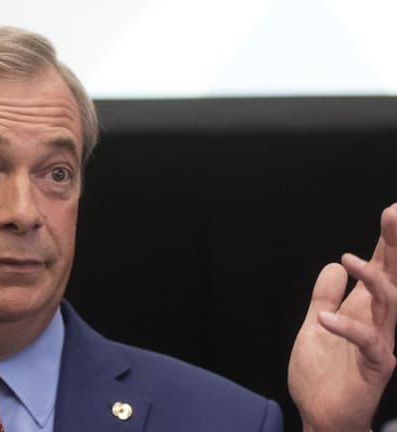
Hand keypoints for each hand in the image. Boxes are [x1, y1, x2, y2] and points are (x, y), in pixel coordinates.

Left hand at [289, 203, 396, 431]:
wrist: (320, 414)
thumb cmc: (323, 374)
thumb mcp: (315, 325)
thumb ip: (324, 297)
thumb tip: (331, 267)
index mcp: (364, 309)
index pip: (380, 269)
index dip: (385, 242)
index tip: (391, 211)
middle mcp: (377, 321)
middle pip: (393, 277)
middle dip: (394, 246)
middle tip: (393, 214)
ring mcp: (379, 343)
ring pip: (388, 303)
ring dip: (371, 278)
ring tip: (348, 259)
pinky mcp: (375, 366)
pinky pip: (368, 343)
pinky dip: (347, 328)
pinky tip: (326, 318)